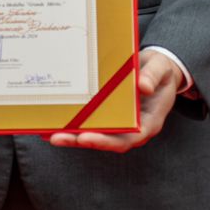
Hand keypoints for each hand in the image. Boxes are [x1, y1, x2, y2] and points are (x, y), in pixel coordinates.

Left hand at [46, 48, 182, 152]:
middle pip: (105, 140)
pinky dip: (73, 124)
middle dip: (80, 140)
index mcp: (148, 122)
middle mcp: (133, 127)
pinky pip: (91, 122)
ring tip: (48, 133)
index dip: (105, 141)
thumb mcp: (161, 68)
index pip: (127, 139)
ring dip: (72, 136)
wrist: (158, 68)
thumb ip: (153, 76)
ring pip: (95, 134)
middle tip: (57, 138)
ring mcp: (120, 122)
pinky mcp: (110, 114)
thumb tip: (144, 86)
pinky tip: (53, 121)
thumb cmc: (160, 70)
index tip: (85, 138)